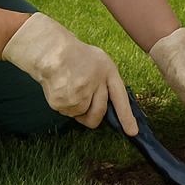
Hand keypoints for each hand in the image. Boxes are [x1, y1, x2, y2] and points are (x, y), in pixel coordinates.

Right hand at [3, 13, 134, 133]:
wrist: (52, 52)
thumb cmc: (78, 56)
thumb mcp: (100, 62)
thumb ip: (107, 82)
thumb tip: (111, 106)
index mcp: (108, 72)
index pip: (120, 98)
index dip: (126, 117)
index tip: (132, 132)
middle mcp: (95, 84)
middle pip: (99, 113)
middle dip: (94, 118)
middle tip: (87, 111)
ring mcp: (78, 94)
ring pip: (81, 114)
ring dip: (77, 108)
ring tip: (71, 88)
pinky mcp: (63, 102)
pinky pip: (67, 113)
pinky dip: (65, 105)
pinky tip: (62, 89)